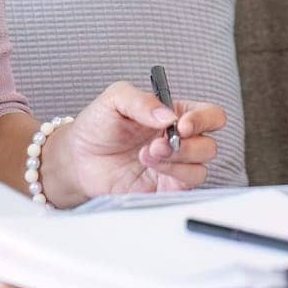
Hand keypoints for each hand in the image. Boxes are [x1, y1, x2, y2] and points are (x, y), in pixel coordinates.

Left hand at [47, 82, 225, 202]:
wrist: (77, 157)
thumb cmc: (98, 124)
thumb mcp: (115, 99)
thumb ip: (142, 101)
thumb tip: (168, 116)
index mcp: (175, 114)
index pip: (210, 116)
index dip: (204, 119)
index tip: (182, 124)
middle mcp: (179, 141)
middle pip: (209, 146)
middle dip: (187, 146)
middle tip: (158, 144)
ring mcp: (173, 166)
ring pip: (200, 169)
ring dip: (176, 163)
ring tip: (146, 155)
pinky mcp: (163, 189)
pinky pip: (184, 189)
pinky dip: (171, 178)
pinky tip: (148, 168)